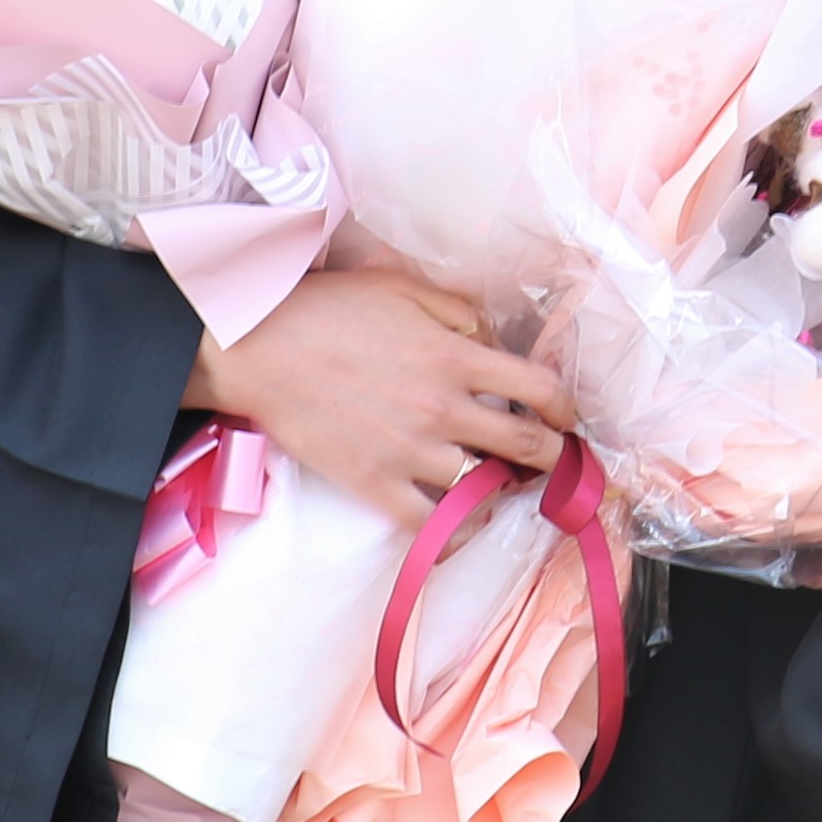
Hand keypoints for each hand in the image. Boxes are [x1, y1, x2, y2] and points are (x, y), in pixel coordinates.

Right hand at [186, 269, 564, 514]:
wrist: (257, 349)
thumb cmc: (326, 310)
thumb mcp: (402, 288)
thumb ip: (458, 312)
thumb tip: (493, 341)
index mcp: (454, 356)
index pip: (539, 389)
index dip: (564, 407)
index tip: (564, 416)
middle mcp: (442, 408)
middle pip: (526, 445)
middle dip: (554, 457)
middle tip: (556, 461)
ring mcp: (409, 452)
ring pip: (484, 488)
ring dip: (506, 489)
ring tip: (507, 486)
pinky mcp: (374, 483)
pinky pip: (430, 526)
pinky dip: (455, 533)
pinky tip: (464, 527)